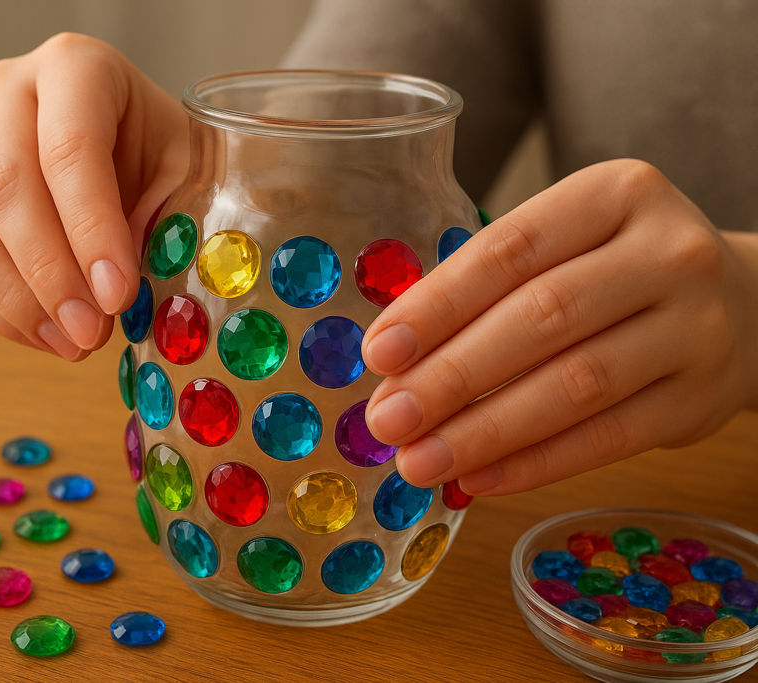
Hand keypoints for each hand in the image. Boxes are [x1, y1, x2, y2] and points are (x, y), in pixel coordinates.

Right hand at [0, 33, 188, 359]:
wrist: (132, 142)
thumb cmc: (162, 149)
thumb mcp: (185, 168)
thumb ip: (161, 216)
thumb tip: (118, 290)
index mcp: (75, 68)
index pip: (68, 149)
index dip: (90, 228)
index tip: (118, 292)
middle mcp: (8, 94)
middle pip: (5, 188)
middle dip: (50, 273)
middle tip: (93, 331)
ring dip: (19, 301)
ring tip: (76, 343)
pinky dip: (1, 312)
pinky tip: (50, 338)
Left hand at [362, 159, 757, 495]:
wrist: (741, 304)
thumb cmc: (615, 270)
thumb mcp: (566, 244)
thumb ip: (490, 286)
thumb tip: (394, 359)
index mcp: (616, 193)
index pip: (510, 250)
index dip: (437, 305)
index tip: (380, 352)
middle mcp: (666, 253)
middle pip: (541, 318)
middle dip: (451, 376)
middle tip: (387, 419)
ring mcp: (695, 327)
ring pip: (575, 384)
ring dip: (484, 431)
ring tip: (419, 460)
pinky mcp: (701, 399)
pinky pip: (608, 439)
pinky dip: (535, 463)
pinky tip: (478, 477)